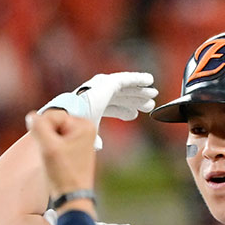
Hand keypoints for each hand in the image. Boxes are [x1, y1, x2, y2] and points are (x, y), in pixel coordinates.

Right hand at [25, 109, 96, 210]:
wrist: (72, 197)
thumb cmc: (64, 174)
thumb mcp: (49, 147)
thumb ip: (39, 127)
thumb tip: (32, 116)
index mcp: (84, 125)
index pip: (53, 115)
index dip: (44, 130)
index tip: (49, 148)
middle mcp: (85, 129)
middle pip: (53, 121)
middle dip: (46, 136)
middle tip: (52, 153)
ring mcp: (80, 138)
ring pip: (53, 131)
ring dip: (48, 143)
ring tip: (54, 157)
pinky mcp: (75, 147)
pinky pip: (56, 139)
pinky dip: (51, 148)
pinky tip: (55, 159)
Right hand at [38, 71, 157, 148]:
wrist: (72, 116)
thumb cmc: (76, 127)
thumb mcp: (89, 134)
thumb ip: (95, 139)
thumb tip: (99, 146)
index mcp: (92, 106)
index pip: (110, 107)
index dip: (123, 110)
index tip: (134, 115)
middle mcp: (97, 95)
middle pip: (120, 97)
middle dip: (134, 100)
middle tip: (149, 105)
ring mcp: (102, 87)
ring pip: (125, 89)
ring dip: (139, 91)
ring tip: (153, 94)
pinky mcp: (108, 82)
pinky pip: (126, 79)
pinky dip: (138, 79)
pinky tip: (149, 80)